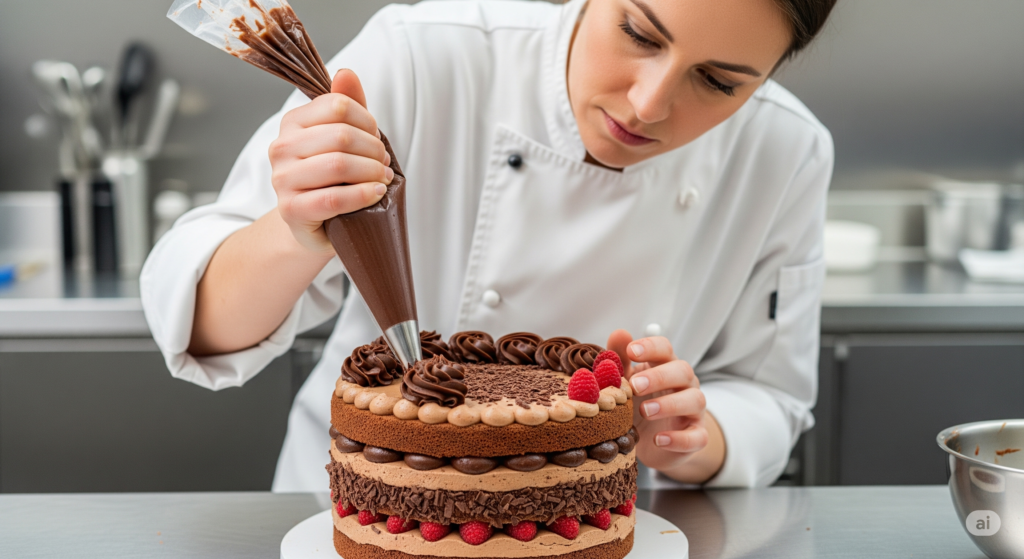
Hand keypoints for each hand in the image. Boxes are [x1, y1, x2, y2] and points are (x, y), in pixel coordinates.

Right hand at [268, 69, 392, 252]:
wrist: (314, 223)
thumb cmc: (332, 178)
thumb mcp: (342, 140)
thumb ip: (348, 106)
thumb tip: (346, 73)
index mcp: (292, 122)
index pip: (338, 106)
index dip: (367, 121)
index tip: (376, 138)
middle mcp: (281, 147)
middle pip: (341, 135)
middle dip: (373, 150)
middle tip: (384, 164)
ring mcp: (282, 179)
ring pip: (338, 165)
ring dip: (372, 172)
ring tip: (383, 179)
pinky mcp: (291, 210)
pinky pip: (333, 198)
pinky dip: (363, 194)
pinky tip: (376, 194)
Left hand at [606, 329, 723, 479]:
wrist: (651, 441)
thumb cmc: (639, 403)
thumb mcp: (626, 382)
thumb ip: (621, 360)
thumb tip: (620, 333)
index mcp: (665, 366)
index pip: (665, 349)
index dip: (650, 347)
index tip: (632, 351)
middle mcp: (685, 384)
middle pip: (682, 370)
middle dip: (659, 376)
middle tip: (635, 385)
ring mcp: (693, 410)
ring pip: (694, 400)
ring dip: (669, 405)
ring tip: (645, 411)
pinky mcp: (696, 436)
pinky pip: (697, 436)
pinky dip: (679, 439)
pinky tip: (659, 439)